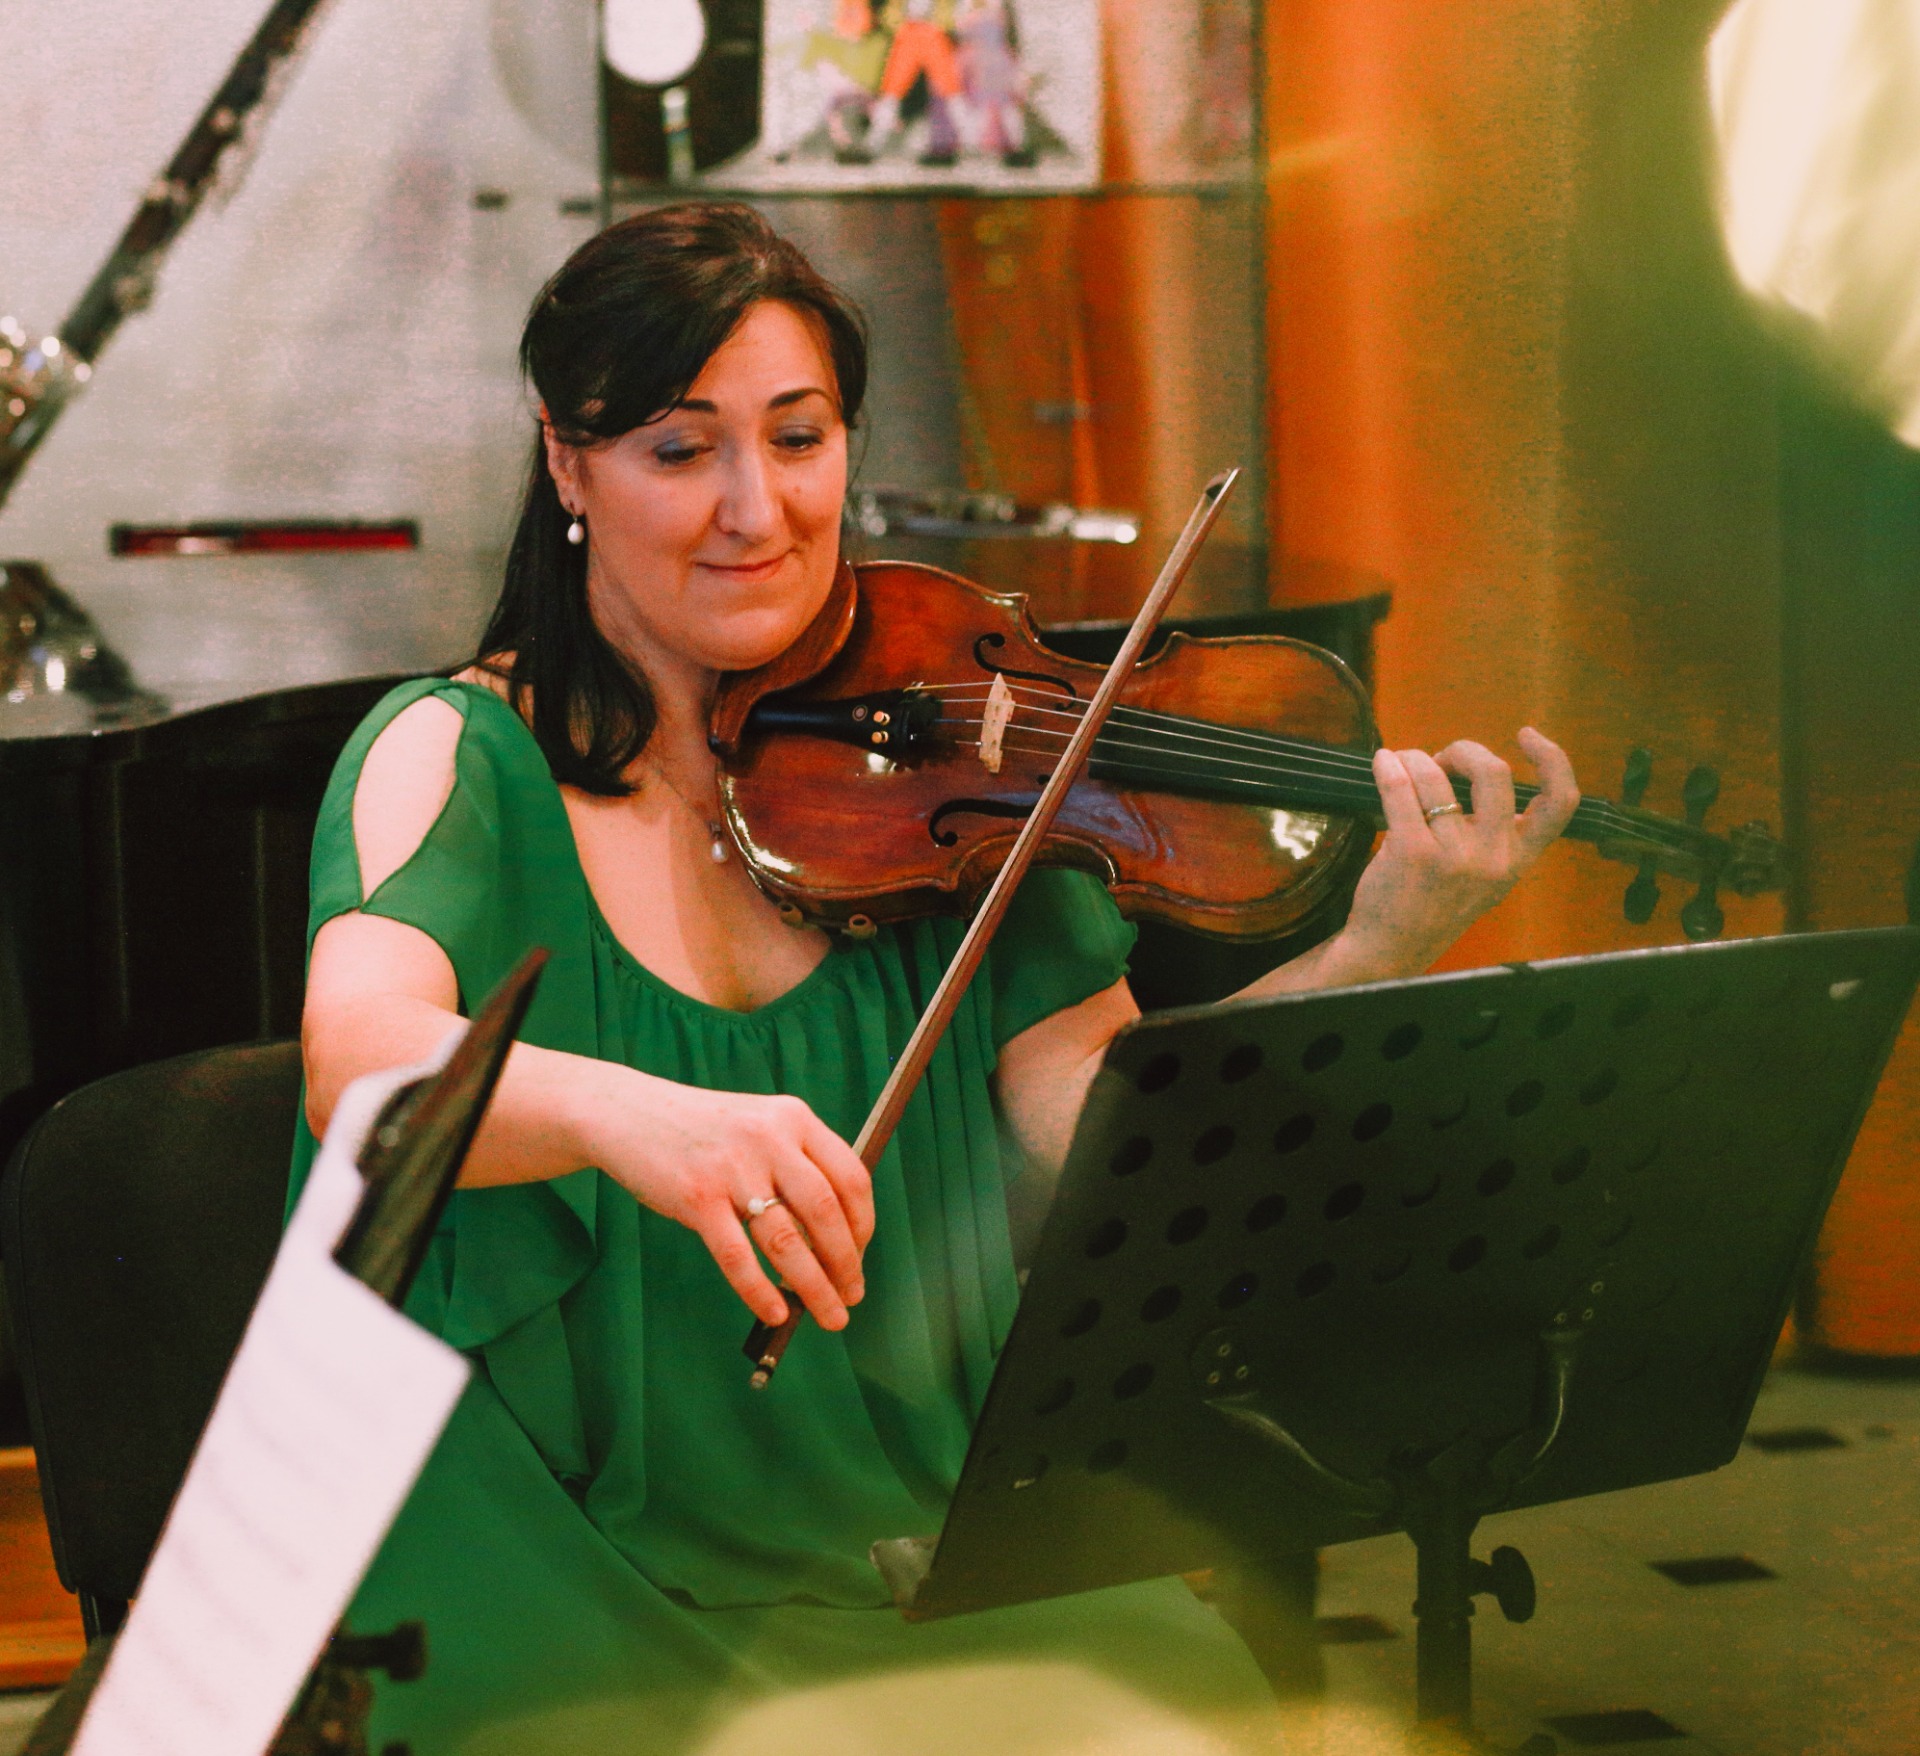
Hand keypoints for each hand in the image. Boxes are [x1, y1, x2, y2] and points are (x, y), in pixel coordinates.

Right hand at [578, 1072, 873, 1331]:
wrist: (629, 1113)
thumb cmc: (703, 1130)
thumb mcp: (759, 1125)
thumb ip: (796, 1161)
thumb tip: (836, 1234)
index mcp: (794, 1118)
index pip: (850, 1177)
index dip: (863, 1225)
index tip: (860, 1256)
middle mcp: (769, 1139)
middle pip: (826, 1213)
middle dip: (846, 1264)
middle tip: (852, 1295)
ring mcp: (732, 1168)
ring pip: (787, 1242)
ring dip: (815, 1288)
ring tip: (829, 1315)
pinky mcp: (696, 1198)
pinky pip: (738, 1257)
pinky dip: (761, 1292)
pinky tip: (775, 1313)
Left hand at [1336, 726, 1578, 980]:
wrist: (1393, 948)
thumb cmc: (1435, 902)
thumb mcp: (1485, 873)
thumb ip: (1493, 829)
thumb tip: (1468, 766)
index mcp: (1519, 858)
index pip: (1560, 803)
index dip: (1553, 759)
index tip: (1526, 735)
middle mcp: (1495, 857)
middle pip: (1494, 772)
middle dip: (1463, 750)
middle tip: (1441, 760)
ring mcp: (1454, 856)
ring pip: (1437, 777)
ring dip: (1415, 759)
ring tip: (1402, 766)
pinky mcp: (1412, 852)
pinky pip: (1401, 790)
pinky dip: (1389, 767)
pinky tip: (1383, 763)